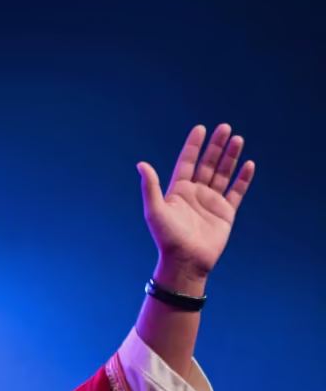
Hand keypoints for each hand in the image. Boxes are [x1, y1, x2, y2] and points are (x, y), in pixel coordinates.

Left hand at [138, 124, 254, 288]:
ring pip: (223, 174)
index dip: (194, 145)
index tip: (201, 129)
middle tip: (225, 128)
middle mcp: (196, 193)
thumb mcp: (155, 211)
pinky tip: (248, 164)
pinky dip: (243, 179)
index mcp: (179, 190)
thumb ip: (150, 187)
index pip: (187, 162)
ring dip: (231, 157)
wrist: (186, 262)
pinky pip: (236, 192)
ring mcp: (211, 202)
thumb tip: (141, 164)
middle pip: (208, 164)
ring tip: (238, 139)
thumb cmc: (167, 238)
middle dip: (217, 146)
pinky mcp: (225, 213)